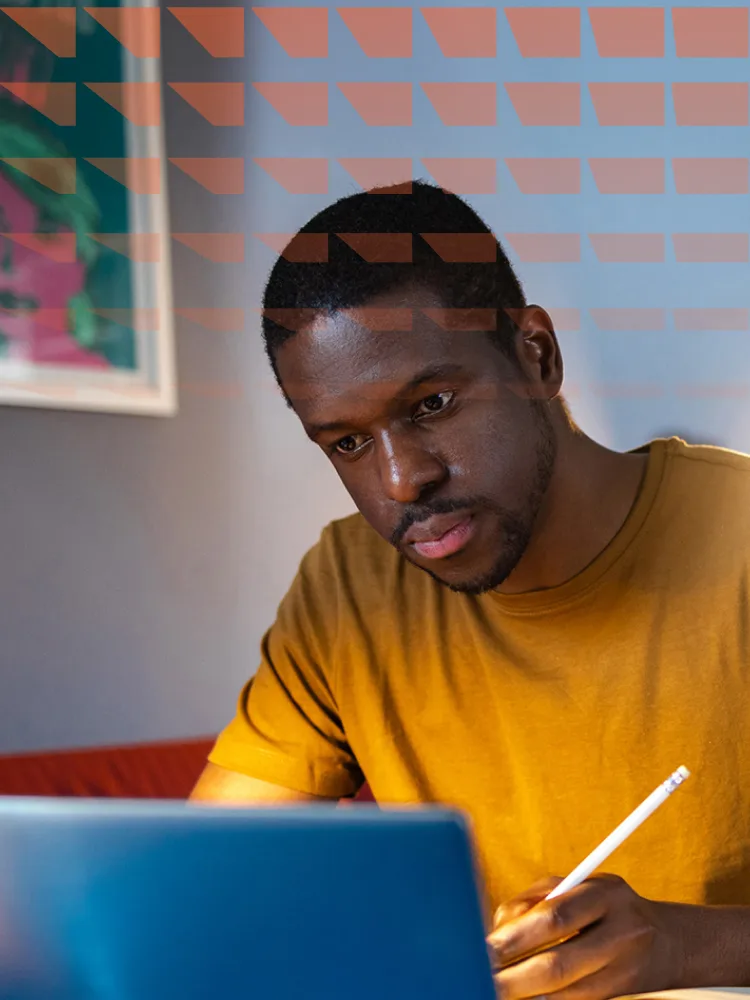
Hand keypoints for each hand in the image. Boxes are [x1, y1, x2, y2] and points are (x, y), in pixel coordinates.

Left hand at [487, 874, 684, 999]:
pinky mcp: (622, 996)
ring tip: (498, 990)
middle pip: (559, 964)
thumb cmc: (603, 906)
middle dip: (515, 978)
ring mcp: (625, 970)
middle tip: (484, 979)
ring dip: (527, 995)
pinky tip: (527, 997)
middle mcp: (620, 932)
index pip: (555, 918)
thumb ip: (533, 901)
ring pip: (567, 993)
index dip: (516, 937)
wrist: (666, 941)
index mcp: (604, 894)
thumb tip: (497, 930)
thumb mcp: (574, 886)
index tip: (485, 948)